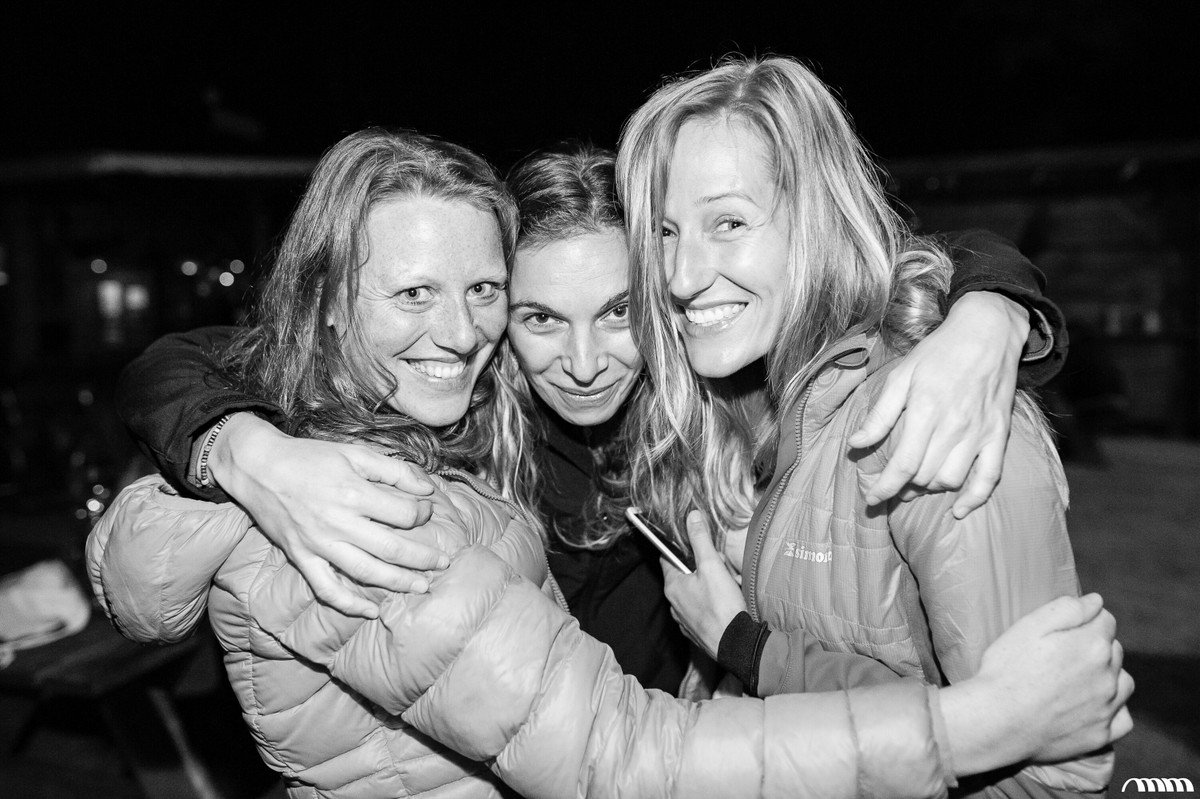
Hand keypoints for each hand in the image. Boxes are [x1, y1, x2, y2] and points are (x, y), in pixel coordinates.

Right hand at [210, 413, 449, 617]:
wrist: (259, 467)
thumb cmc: (310, 458)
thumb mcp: (354, 452)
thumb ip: (394, 469)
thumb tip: (427, 488)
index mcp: (353, 493)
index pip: (402, 513)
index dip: (423, 513)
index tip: (428, 511)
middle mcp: (338, 523)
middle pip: (391, 549)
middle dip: (423, 558)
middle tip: (444, 563)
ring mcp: (319, 545)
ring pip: (366, 572)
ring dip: (398, 583)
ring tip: (422, 587)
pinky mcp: (301, 558)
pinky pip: (327, 589)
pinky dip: (349, 605)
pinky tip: (372, 612)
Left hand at [662, 511, 747, 659]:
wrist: (736, 645)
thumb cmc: (722, 605)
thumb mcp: (712, 565)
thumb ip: (700, 539)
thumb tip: (692, 517)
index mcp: (672, 586)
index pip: (667, 559)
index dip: (680, 548)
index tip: (694, 545)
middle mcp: (673, 604)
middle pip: (683, 576)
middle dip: (701, 568)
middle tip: (720, 568)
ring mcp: (684, 620)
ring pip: (692, 594)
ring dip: (707, 587)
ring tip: (726, 587)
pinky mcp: (696, 632)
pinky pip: (700, 611)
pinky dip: (710, 605)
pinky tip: (725, 605)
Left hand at [850, 292, 1028, 517]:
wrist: (988, 333)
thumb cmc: (939, 352)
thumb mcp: (902, 375)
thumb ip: (880, 414)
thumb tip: (855, 444)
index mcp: (926, 410)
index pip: (902, 464)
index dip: (884, 487)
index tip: (872, 498)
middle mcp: (954, 426)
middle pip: (924, 476)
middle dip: (903, 488)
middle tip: (892, 485)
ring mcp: (980, 433)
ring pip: (951, 480)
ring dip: (930, 488)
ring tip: (917, 484)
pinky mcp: (998, 435)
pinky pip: (990, 478)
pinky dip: (974, 499)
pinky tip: (959, 511)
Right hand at [941, 595, 1132, 774]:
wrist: (997, 721)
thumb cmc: (1007, 670)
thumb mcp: (1029, 627)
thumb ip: (1067, 608)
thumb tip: (1096, 600)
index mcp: (1093, 644)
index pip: (1106, 619)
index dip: (1085, 619)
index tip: (1064, 628)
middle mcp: (1108, 675)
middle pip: (1114, 650)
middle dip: (1095, 646)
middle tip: (1062, 653)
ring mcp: (1107, 707)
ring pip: (1123, 682)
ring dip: (1109, 676)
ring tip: (1078, 679)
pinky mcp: (1101, 735)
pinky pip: (1123, 719)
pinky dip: (1114, 710)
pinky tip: (1094, 706)